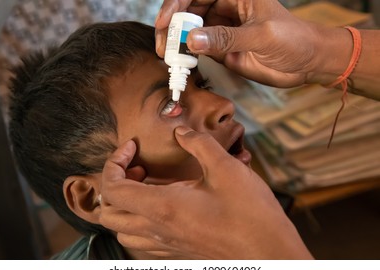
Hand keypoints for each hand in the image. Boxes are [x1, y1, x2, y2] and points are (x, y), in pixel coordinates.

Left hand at [99, 126, 312, 258]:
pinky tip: (162, 207)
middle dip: (115, 184)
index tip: (132, 147)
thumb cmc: (250, 215)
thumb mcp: (227, 168)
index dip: (114, 162)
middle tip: (139, 166)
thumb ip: (199, 144)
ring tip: (148, 186)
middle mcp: (158, 229)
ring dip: (125, 205)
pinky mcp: (176, 253)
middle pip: (108, 213)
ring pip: (122, 230)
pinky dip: (139, 222)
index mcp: (163, 207)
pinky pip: (141, 241)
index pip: (113, 188)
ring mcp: (166, 245)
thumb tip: (182, 132)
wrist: (270, 253)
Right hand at [155, 0, 326, 87]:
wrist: (306, 63)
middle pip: (188, 9)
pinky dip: (186, 54)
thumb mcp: (261, 36)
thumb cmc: (294, 40)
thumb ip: (227, 38)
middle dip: (172, 25)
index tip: (165, 21)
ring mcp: (221, 28)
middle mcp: (225, 7)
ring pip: (190, 29)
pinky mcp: (220, 47)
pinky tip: (180, 61)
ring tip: (168, 55)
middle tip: (164, 44)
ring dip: (176, 41)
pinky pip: (198, 48)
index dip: (177, 3)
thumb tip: (192, 40)